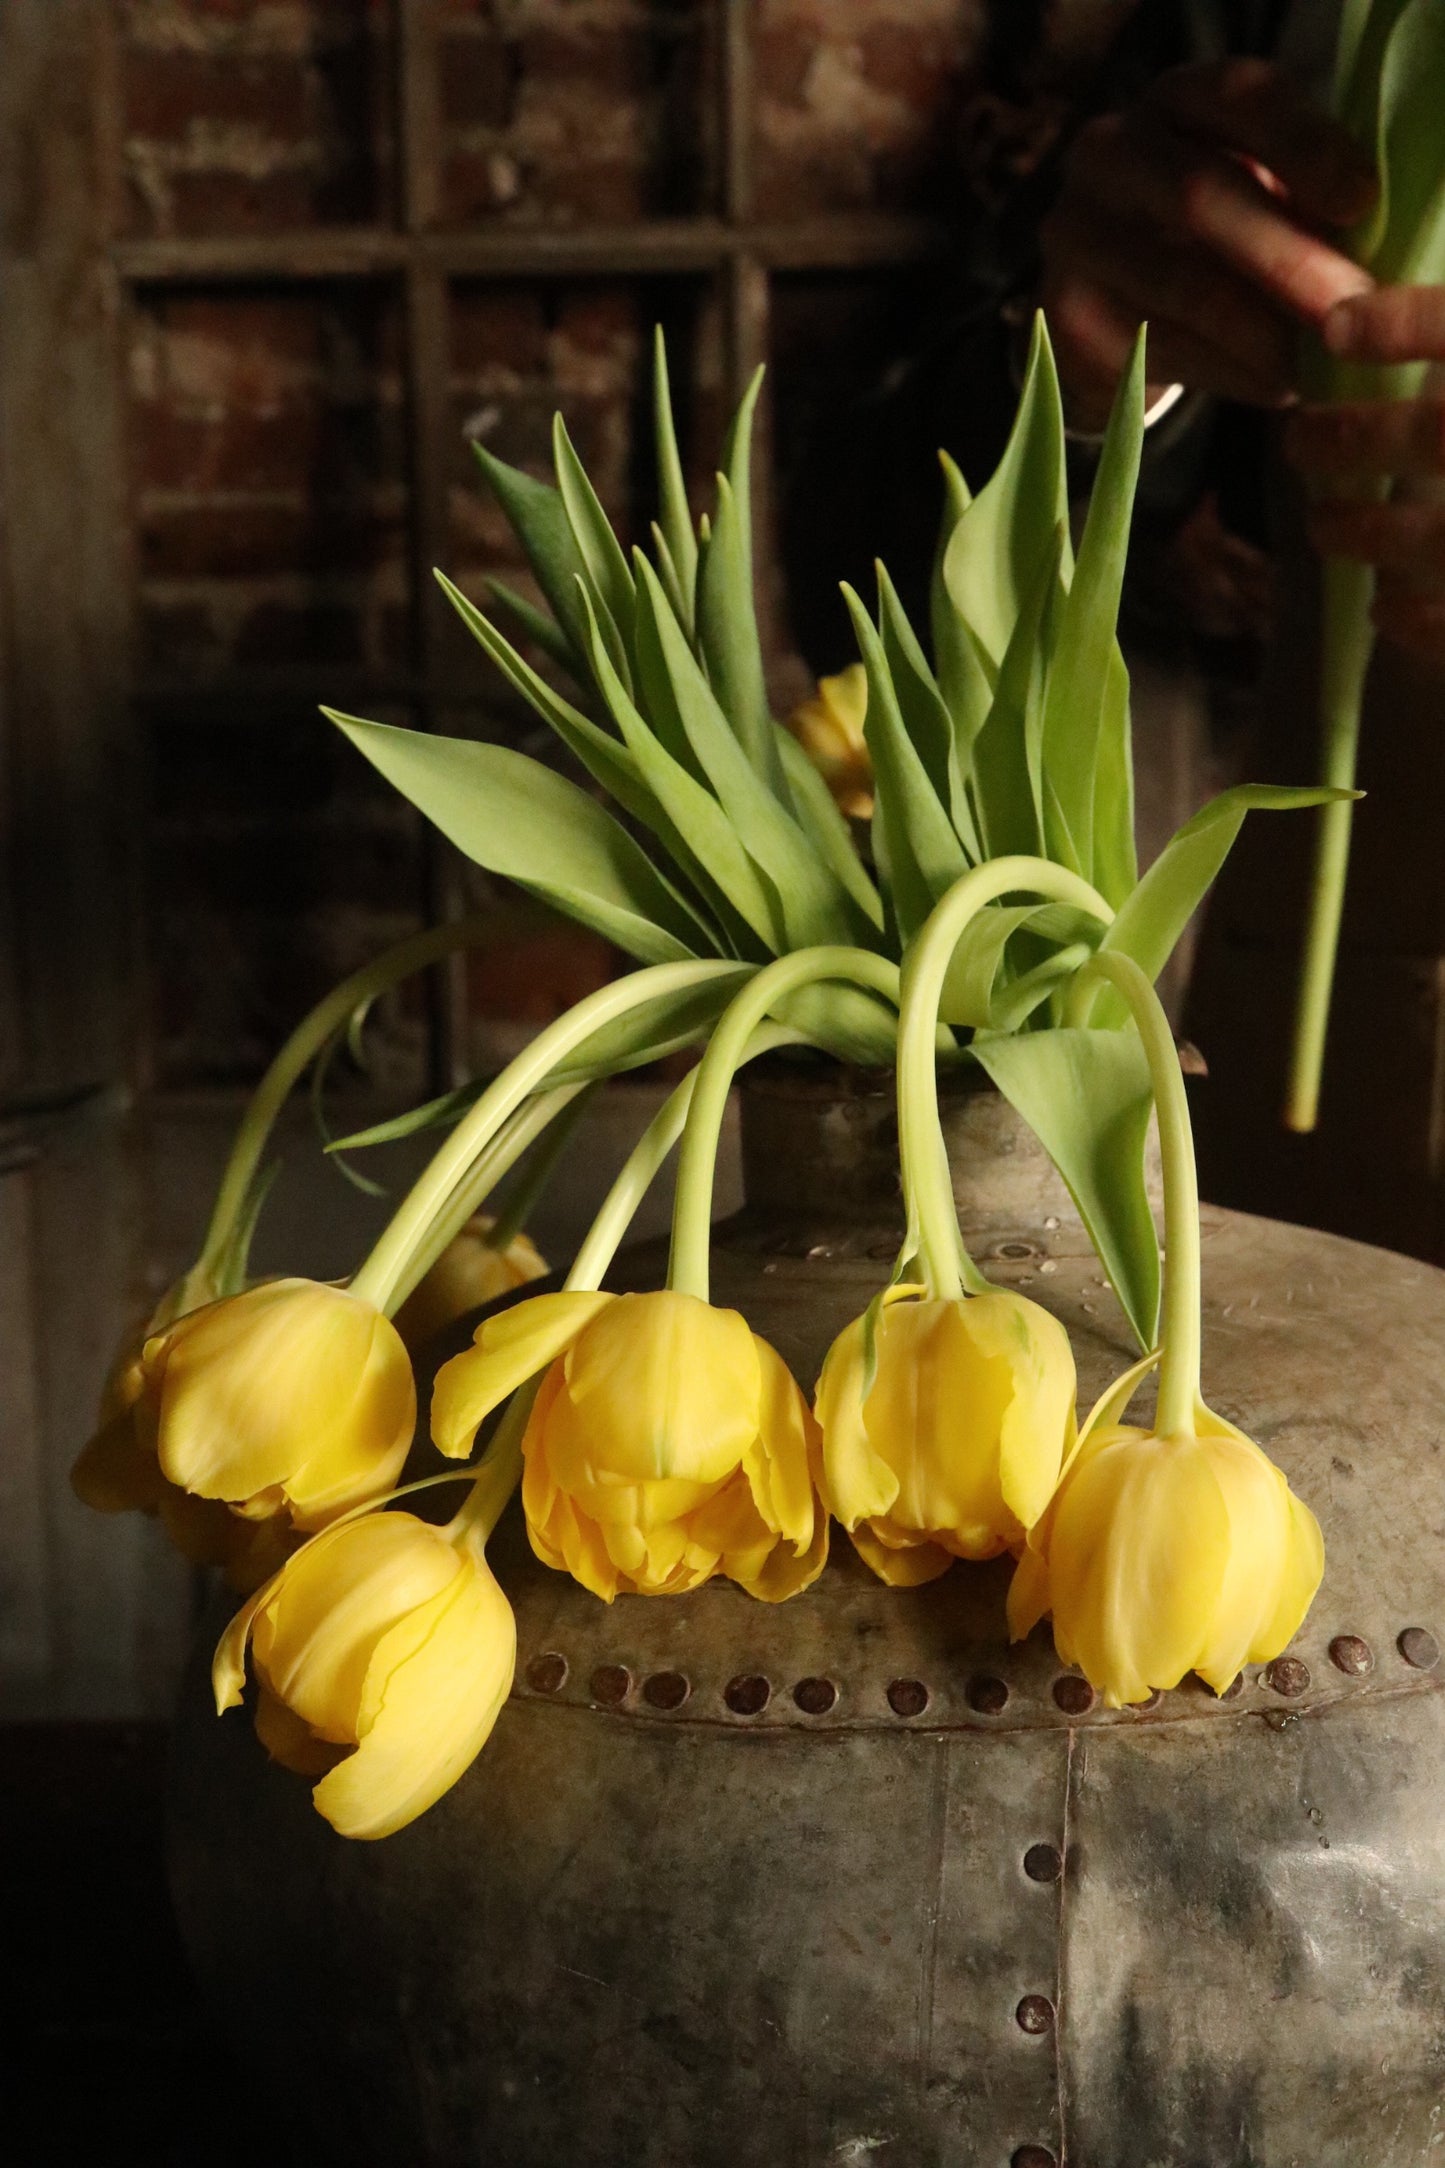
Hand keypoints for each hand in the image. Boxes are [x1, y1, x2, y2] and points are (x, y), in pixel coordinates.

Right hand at [1042, 59, 1376, 430]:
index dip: (1303, 146)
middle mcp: (1108, 152)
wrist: (1108, 299)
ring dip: (1258, 332)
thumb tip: (1355, 266)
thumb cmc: (1209, 235)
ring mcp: (1074, 233)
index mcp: (1173, 100)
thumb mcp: (1254, 190)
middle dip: (1282, 257)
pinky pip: (1155, 347)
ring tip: (1314, 364)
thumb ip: (1296, 201)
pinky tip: (1273, 387)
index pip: (1237, 98)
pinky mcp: (1065, 313)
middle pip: (1198, 195)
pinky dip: (1226, 373)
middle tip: (1343, 306)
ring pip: (1177, 285)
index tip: (1359, 202)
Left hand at [1288, 287, 1444, 665]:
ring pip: (1437, 536)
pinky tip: (1384, 605)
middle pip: (1442, 435)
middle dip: (1356, 439)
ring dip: (1363, 531)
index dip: (1404, 324)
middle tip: (1297, 441)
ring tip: (1323, 526)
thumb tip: (1356, 313)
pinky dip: (1411, 614)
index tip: (1335, 330)